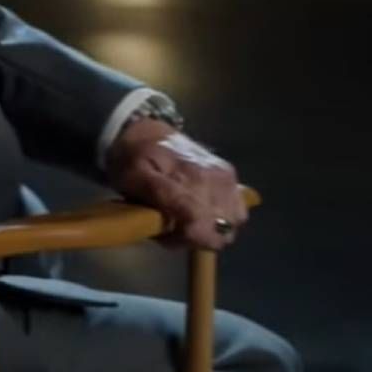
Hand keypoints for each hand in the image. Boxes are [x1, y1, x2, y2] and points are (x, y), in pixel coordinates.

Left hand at [104, 119, 249, 250]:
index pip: (203, 226)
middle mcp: (215, 179)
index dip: (187, 239)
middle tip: (169, 225)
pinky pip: (238, 212)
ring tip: (183, 218)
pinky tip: (199, 211)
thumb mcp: (133, 176)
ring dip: (208, 230)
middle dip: (193, 237)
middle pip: (219, 231)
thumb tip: (186, 221)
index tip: (166, 236)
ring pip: (230, 225)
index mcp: (189, 179)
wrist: (147, 132)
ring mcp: (227, 178)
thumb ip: (160, 197)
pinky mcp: (232, 178)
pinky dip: (221, 219)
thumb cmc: (134, 157)